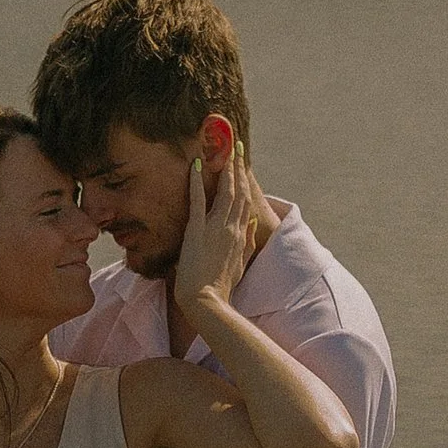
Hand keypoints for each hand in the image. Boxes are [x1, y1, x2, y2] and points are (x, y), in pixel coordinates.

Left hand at [172, 145, 253, 317]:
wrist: (207, 300)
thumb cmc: (220, 286)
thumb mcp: (239, 263)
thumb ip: (247, 241)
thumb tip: (251, 222)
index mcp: (241, 235)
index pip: (246, 202)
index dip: (246, 182)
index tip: (244, 166)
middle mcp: (232, 227)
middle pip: (239, 191)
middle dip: (238, 168)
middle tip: (237, 148)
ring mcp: (215, 227)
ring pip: (224, 192)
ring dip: (225, 169)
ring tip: (224, 150)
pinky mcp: (197, 230)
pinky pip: (198, 200)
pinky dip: (198, 181)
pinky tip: (196, 165)